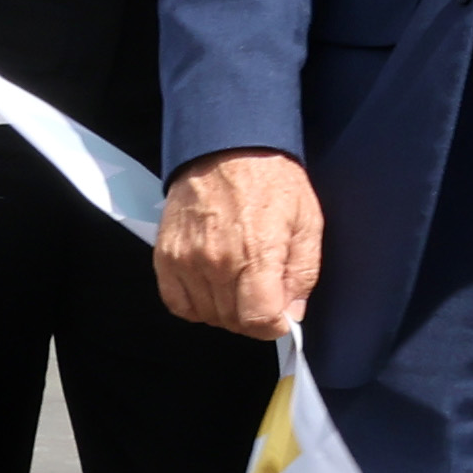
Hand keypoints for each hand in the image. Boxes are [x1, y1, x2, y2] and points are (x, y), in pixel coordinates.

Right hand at [159, 148, 325, 338]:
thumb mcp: (306, 221)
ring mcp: (186, 261)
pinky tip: (212, 287)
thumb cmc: (271, 180)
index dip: (274, 326)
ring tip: (239, 284)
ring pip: (207, 316)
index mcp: (256, 253)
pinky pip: (178, 304)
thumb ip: (303, 273)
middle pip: (234, 322)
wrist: (226, 146)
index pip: (259, 320)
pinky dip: (196, 305)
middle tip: (263, 294)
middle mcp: (217, 263)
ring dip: (226, 311)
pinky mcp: (166, 257)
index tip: (281, 316)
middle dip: (254, 317)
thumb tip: (291, 313)